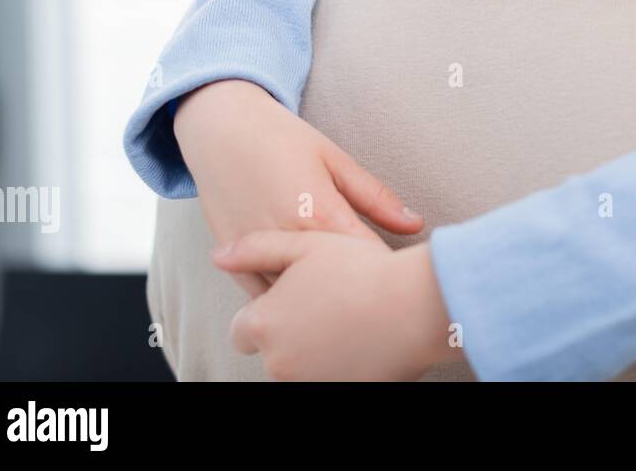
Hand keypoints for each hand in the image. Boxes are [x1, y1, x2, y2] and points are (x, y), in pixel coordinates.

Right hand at [174, 79, 423, 296]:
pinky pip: (260, 299)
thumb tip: (416, 224)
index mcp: (321, 213)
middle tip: (377, 297)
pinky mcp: (230, 260)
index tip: (401, 278)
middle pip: (332, 287)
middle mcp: (287, 238)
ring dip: (316, 305)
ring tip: (340, 304)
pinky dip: (282, 304)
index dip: (387, 273)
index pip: (366, 261)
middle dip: (356, 294)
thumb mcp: (335, 159)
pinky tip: (300, 300)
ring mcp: (254, 253)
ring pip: (293, 302)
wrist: (219, 127)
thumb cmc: (282, 138)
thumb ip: (376, 198)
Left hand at [213, 233, 462, 380]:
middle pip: (272, 351)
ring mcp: (308, 382)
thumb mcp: (304, 244)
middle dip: (292, 331)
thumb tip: (220, 255)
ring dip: (315, 348)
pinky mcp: (340, 392)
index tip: (295, 297)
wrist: (416, 307)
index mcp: (262, 323)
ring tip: (350, 317)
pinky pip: (330, 377)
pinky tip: (364, 338)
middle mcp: (277, 362)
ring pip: (300, 367)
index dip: (267, 311)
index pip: (243, 329)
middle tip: (329, 302)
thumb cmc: (363, 270)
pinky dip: (341, 363)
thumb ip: (255, 249)